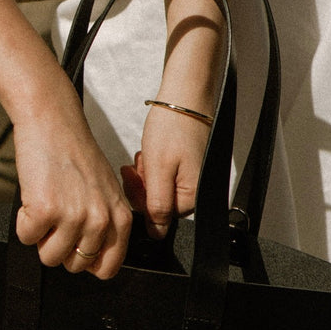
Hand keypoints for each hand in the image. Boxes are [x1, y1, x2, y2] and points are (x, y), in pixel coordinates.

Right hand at [12, 92, 132, 278]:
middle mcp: (100, 220)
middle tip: (57, 216)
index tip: (76, 247)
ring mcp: (73, 216)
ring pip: (49, 257)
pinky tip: (33, 197)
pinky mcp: (45, 210)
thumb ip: (106, 224)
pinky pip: (26, 237)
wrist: (53, 121)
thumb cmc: (75, 152)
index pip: (107, 268)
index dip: (86, 261)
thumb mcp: (106, 191)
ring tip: (46, 205)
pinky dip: (23, 221)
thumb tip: (92, 258)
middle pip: (74, 265)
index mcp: (120, 217)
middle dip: (59, 246)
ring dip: (40, 235)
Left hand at [121, 101, 210, 238]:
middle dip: (143, 184)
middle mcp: (196, 190)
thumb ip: (157, 205)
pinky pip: (165, 175)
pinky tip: (152, 151)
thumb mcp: (159, 170)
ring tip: (147, 153)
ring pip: (158, 188)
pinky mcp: (188, 166)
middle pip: (158, 203)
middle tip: (141, 163)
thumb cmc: (174, 126)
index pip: (159, 216)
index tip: (135, 178)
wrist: (185, 96)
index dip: (142, 199)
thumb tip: (156, 233)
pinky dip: (154, 164)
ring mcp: (193, 177)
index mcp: (192, 196)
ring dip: (146, 173)